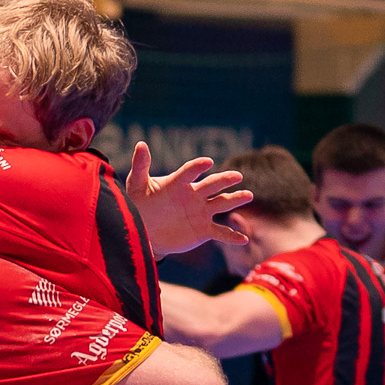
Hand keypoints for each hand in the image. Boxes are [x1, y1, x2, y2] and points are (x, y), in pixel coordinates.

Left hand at [127, 144, 252, 256]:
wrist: (145, 230)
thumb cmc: (140, 204)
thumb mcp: (136, 186)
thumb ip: (140, 167)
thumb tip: (141, 144)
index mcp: (179, 183)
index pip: (189, 172)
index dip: (197, 167)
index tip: (207, 162)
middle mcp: (195, 195)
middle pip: (212, 185)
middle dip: (225, 180)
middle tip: (237, 176)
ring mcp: (201, 212)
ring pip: (222, 203)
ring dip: (235, 199)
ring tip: (248, 195)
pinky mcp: (203, 230)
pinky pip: (220, 232)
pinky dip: (231, 236)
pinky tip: (243, 239)